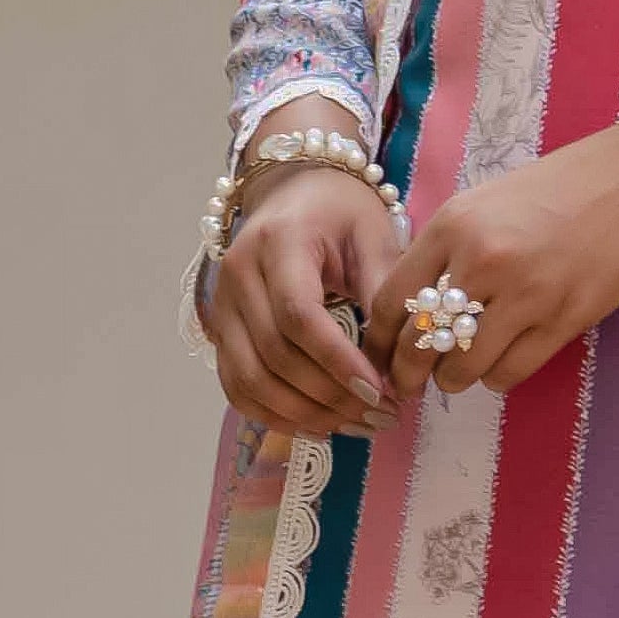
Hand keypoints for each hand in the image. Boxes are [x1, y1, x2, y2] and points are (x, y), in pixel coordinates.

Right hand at [207, 167, 402, 436]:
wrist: (295, 191)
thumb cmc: (342, 212)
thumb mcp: (374, 237)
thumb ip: (383, 293)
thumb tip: (398, 362)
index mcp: (278, 243)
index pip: (298, 316)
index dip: (337, 362)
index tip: (380, 392)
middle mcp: (238, 275)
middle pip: (275, 355)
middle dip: (331, 397)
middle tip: (383, 416)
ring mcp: (222, 306)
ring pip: (251, 380)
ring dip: (306, 415)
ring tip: (359, 426)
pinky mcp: (220, 331)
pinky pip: (237, 387)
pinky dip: (275, 415)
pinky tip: (320, 426)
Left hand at [365, 129, 618, 403]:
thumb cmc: (567, 184)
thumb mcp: (490, 200)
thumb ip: (450, 246)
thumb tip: (415, 302)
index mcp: (455, 224)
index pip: (392, 300)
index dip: (379, 340)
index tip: (381, 354)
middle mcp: (483, 259)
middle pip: (421, 341)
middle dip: (408, 373)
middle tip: (410, 383)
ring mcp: (526, 292)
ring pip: (463, 367)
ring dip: (455, 379)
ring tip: (459, 374)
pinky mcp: (566, 318)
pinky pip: (510, 372)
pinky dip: (497, 378)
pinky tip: (500, 367)